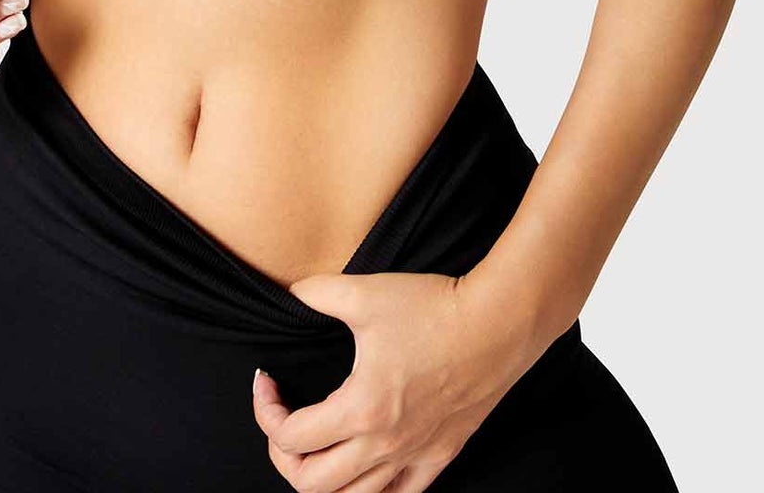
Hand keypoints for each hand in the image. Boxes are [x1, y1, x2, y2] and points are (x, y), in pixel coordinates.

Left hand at [252, 270, 544, 490]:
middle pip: (312, 484)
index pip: (292, 436)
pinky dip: (372, 491)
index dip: (265, 411)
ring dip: (323, 479)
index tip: (267, 381)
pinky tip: (365, 466)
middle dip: (283, 456)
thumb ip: (317, 292)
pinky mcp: (441, 456)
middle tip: (282, 422)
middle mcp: (384, 445)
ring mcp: (415, 456)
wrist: (498, 323)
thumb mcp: (365, 293)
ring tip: (316, 447)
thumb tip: (290, 291)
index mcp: (361, 409)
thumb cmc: (433, 308)